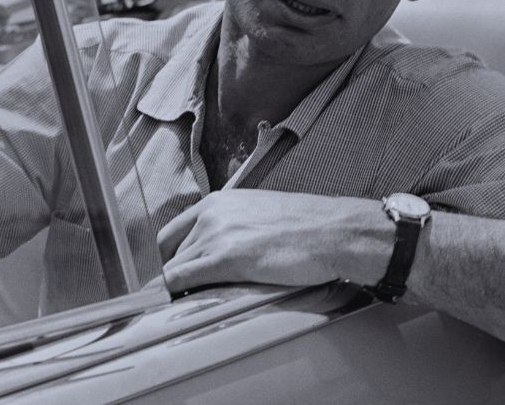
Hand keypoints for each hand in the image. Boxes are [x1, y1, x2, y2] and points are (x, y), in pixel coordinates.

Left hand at [156, 189, 391, 292]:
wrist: (333, 231)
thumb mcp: (259, 214)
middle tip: (188, 293)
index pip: (173, 231)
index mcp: (218, 202)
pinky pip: (181, 279)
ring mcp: (215, 235)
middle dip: (177, 274)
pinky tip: (190, 302)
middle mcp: (211, 214)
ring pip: (175, 267)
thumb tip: (222, 250)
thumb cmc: (307, 227)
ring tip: (196, 301)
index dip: (172, 257)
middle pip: (171, 251)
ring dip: (182, 288)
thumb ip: (233, 226)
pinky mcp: (225, 259)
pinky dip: (179, 293)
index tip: (179, 273)